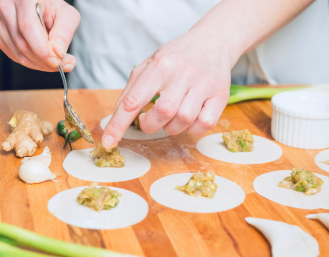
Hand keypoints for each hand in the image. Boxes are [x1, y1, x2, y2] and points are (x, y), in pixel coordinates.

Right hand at [0, 0, 79, 71]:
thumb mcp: (67, 15)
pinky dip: (32, 63)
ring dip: (39, 64)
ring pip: (18, 54)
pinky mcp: (1, 38)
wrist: (41, 6)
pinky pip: (15, 57)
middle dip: (44, 60)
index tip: (57, 60)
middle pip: (22, 43)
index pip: (28, 27)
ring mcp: (1, 24)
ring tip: (56, 61)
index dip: (42, 49)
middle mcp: (8, 9)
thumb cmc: (52, 8)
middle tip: (62, 64)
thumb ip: (64, 32)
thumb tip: (58, 52)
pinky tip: (43, 59)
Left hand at [102, 29, 232, 149]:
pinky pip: (204, 124)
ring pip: (183, 120)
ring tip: (172, 115)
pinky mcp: (221, 95)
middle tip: (150, 120)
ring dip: (172, 127)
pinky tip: (190, 118)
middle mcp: (183, 73)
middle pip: (163, 112)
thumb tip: (116, 118)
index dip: (118, 125)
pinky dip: (193, 129)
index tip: (108, 142)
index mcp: (159, 65)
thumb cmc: (175, 58)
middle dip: (150, 125)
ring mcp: (204, 84)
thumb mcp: (148, 65)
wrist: (212, 42)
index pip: (133, 100)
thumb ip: (130, 90)